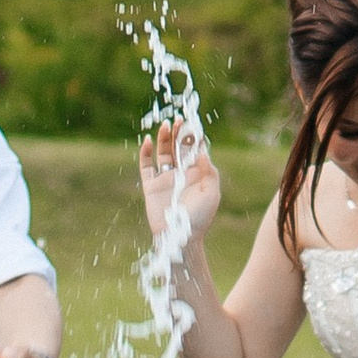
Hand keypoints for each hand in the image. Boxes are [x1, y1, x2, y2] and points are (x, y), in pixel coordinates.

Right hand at [139, 117, 220, 246]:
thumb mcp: (212, 193)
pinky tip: (149, 140)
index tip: (194, 124)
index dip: (194, 137)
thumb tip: (203, 152)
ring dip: (164, 138)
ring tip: (166, 124)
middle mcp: (181, 174)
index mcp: (197, 174)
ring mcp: (165, 179)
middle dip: (179, 133)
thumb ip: (210, 172)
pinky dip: (146, 152)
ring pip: (163, 152)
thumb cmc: (200, 218)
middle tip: (180, 121)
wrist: (180, 237)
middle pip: (178, 147)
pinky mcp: (151, 186)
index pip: (194, 150)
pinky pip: (146, 166)